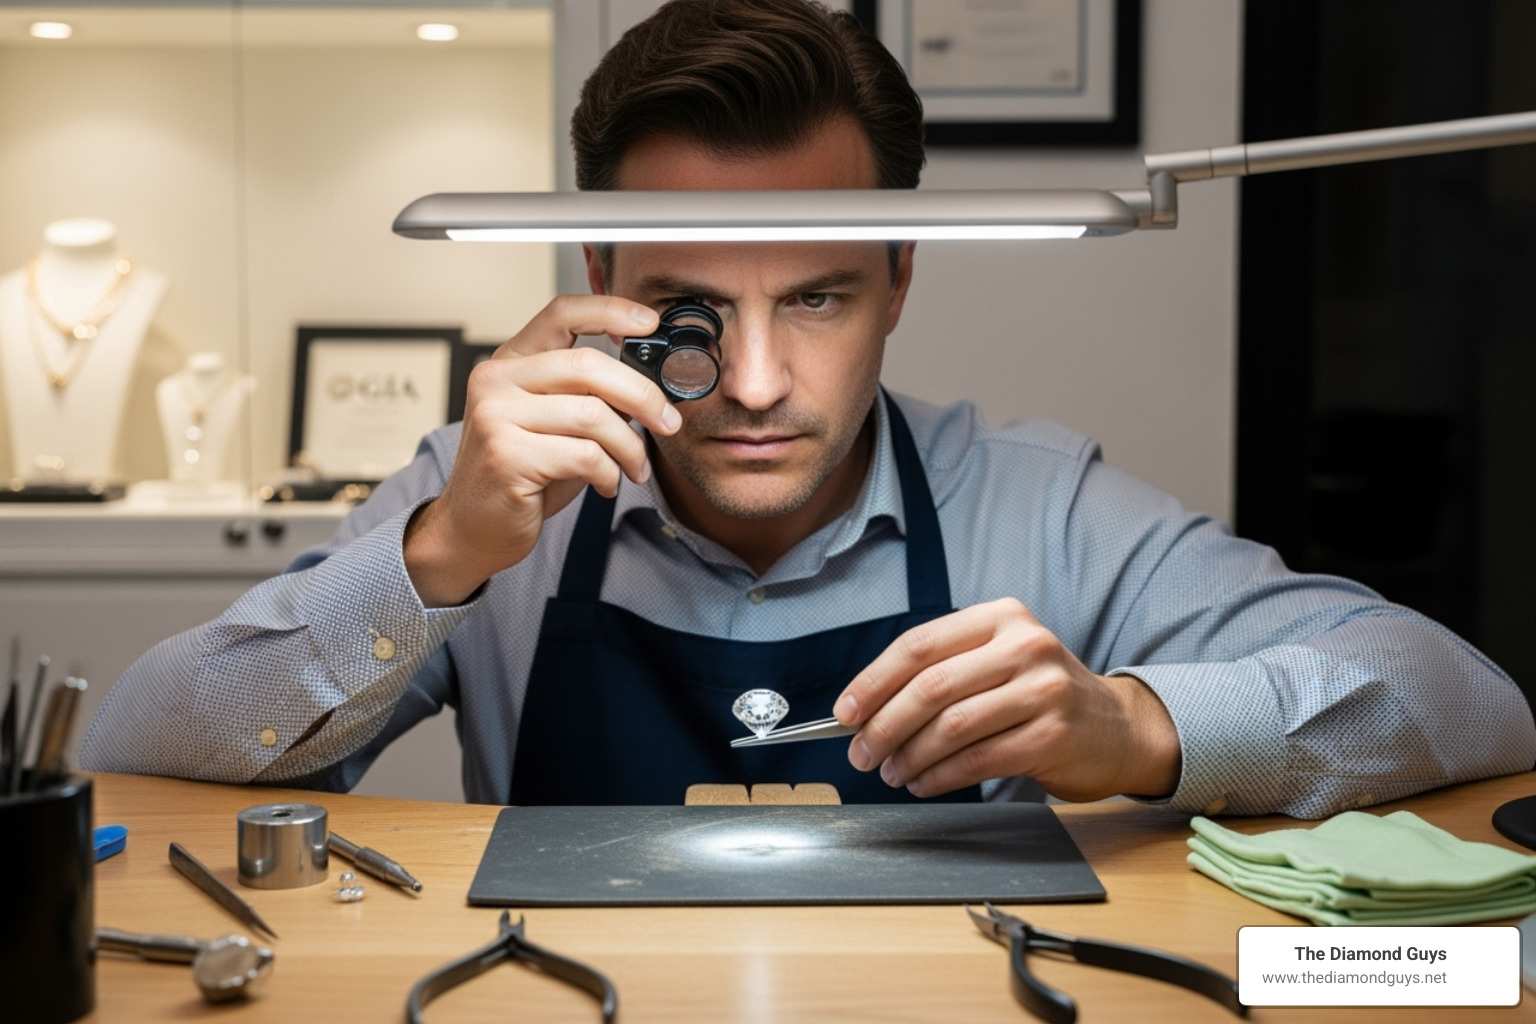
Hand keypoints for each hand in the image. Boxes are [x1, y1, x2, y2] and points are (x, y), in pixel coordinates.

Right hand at [404, 296, 678, 606]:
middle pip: (589, 366)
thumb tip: (649, 385)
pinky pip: (585, 455)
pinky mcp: (507, 456)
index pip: (561, 313)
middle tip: (668, 422)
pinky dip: (609, 473)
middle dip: (643, 395)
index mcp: (510, 362)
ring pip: (594, 415)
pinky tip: (605, 484)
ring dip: (630, 447)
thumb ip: (589, 396)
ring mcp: (496, 416)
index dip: (610, 311)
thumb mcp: (556, 424)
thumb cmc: (522, 475)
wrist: (473, 529)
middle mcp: (496, 381)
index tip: (650, 323)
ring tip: (635, 468)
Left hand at [833, 598, 1180, 800]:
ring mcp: (1044, 689)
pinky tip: (923, 784)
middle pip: (930, 687)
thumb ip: (941, 674)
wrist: (1117, 728)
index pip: (918, 646)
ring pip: (951, 726)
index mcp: (1000, 617)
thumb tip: (864, 711)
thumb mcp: (997, 662)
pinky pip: (977, 759)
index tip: (844, 714)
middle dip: (884, 726)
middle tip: (860, 754)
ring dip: (909, 756)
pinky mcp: (1053, 735)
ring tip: (891, 772)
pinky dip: (939, 776)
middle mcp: (1024, 645)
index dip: (873, 682)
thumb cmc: (1039, 696)